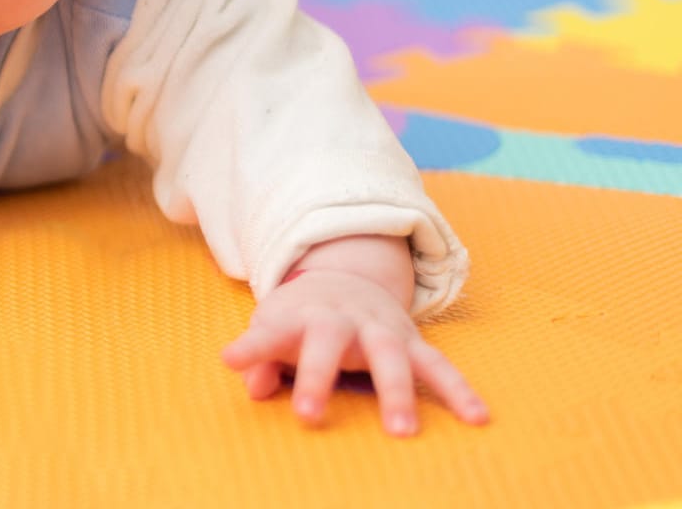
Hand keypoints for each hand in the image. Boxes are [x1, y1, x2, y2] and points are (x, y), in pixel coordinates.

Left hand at [221, 263, 487, 435]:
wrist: (344, 277)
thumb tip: (252, 386)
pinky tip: (477, 417)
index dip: (252, 347)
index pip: (271, 331)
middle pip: (329, 342)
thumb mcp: (273, 327)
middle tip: (308, 416)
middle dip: (318, 377)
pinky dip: (459, 389)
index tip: (231, 360)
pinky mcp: (411, 341)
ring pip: (390, 355)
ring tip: (402, 432)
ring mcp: (380, 328)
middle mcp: (341, 319)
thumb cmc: (300, 315)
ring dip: (396, 392)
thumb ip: (261, 357)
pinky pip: (438, 365)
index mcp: (300, 316)